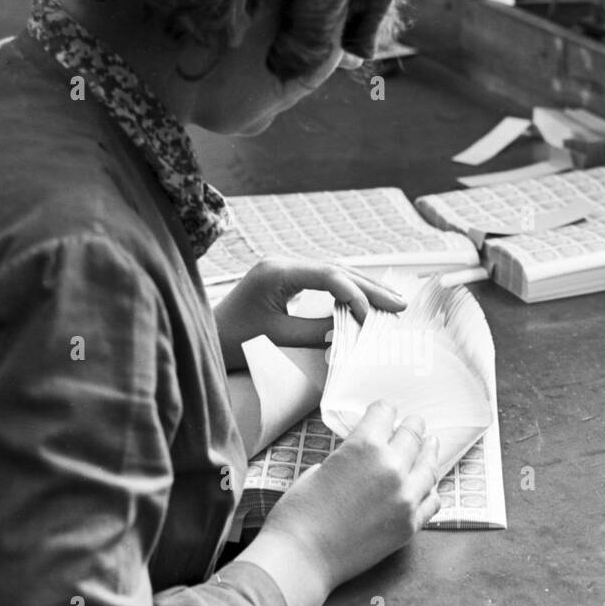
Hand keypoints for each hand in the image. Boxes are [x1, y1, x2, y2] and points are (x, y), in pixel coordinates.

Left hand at [213, 258, 404, 368]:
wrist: (205, 339)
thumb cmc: (234, 342)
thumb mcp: (277, 340)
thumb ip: (315, 332)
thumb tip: (351, 330)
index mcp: (277, 272)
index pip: (329, 276)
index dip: (356, 296)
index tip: (373, 319)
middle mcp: (282, 263)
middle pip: (337, 270)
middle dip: (370, 289)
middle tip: (400, 305)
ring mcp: (284, 268)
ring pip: (334, 274)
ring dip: (363, 289)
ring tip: (393, 304)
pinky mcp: (285, 279)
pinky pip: (324, 281)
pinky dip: (347, 293)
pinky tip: (367, 302)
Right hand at [235, 401, 440, 605]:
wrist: (302, 558)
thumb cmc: (299, 514)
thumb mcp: (318, 469)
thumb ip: (347, 458)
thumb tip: (362, 459)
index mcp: (363, 446)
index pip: (385, 413)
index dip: (383, 411)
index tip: (385, 412)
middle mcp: (391, 468)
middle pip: (412, 435)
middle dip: (411, 426)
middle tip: (414, 423)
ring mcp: (405, 498)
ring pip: (429, 466)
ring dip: (429, 452)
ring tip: (431, 445)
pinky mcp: (410, 525)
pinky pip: (432, 500)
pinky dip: (430, 490)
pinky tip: (427, 485)